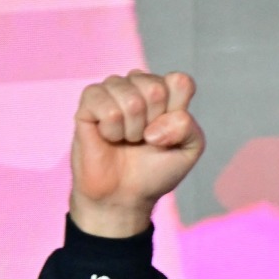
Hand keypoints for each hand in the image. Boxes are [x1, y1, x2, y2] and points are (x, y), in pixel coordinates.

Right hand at [69, 70, 204, 237]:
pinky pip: (106, 106)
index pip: (180, 82)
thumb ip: (188, 128)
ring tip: (126, 140)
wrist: (125, 196)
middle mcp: (138, 86)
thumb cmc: (155, 171)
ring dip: (132, 130)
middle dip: (153, 123)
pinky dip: (112, 129)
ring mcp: (113, 91)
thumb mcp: (188, 151)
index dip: (177, 113)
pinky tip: (108, 137)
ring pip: (131, 98)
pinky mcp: (89, 101)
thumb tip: (155, 125)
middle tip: (144, 139)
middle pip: (155, 88)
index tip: (168, 134)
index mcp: (166, 92)